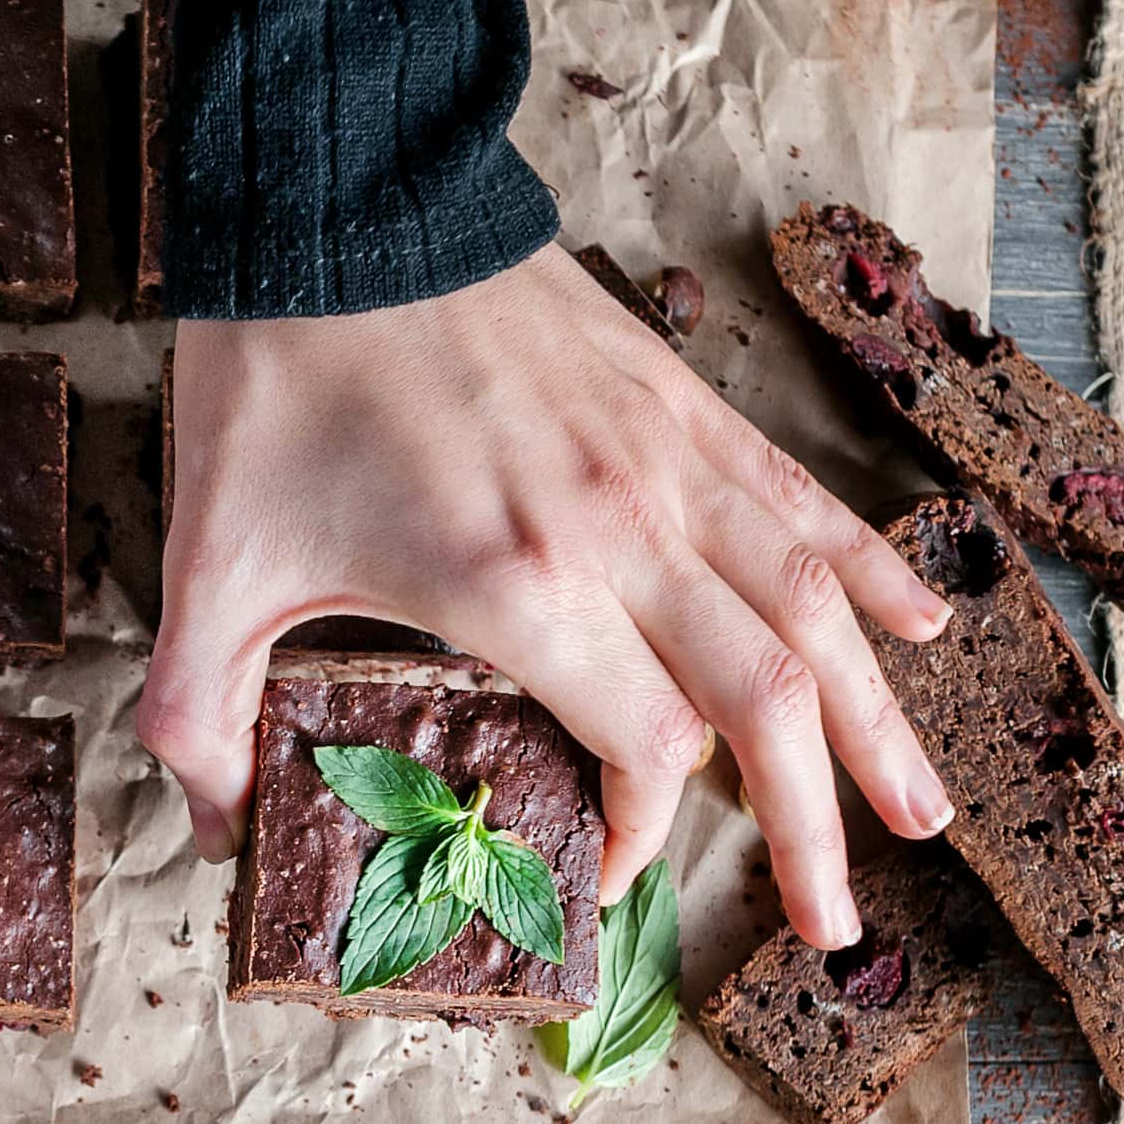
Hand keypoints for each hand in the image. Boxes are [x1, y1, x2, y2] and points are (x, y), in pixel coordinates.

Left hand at [138, 241, 955, 948]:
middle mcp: (623, 528)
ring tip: (922, 815)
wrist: (337, 196)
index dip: (644, 834)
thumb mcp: (208, 564)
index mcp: (519, 584)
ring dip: (877, 724)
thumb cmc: (276, 378)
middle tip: (833, 926)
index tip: (610, 869)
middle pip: (767, 705)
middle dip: (812, 829)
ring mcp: (666, 458)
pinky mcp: (680, 400)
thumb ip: (200, 714)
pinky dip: (871, 571)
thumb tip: (213, 830)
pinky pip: (804, 502)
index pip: (649, 752)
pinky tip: (922, 628)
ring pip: (816, 611)